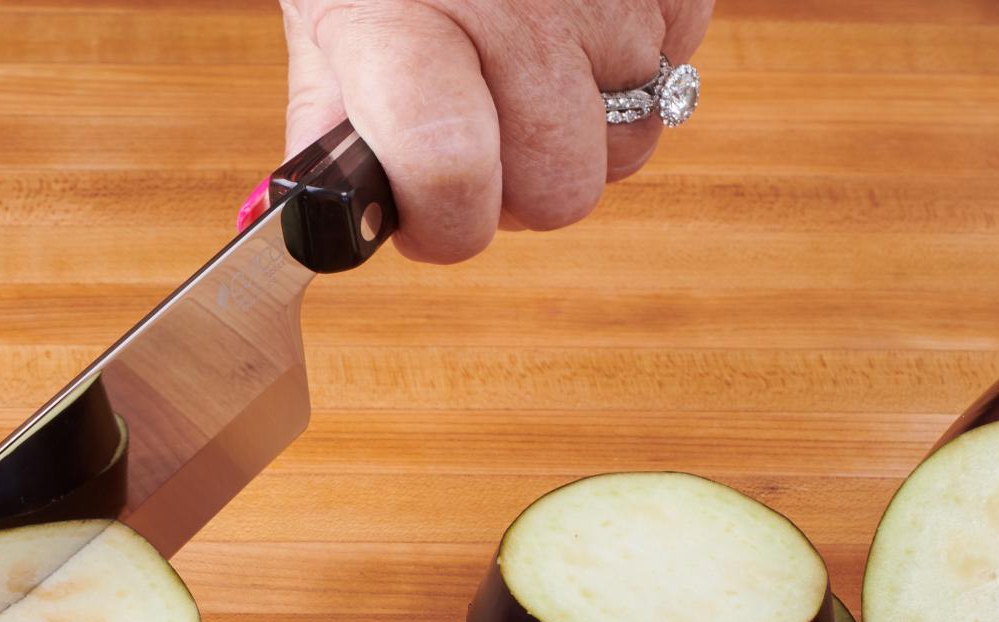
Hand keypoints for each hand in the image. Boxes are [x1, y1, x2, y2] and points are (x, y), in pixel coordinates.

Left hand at [279, 0, 711, 260]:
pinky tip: (576, 21)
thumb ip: (328, 113)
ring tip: (528, 66)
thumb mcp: (331, 7)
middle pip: (560, 193)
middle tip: (482, 130)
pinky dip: (631, 68)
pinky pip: (675, 78)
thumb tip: (324, 218)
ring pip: (627, 149)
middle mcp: (519, 12)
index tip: (428, 213)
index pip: (451, 173)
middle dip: (520, 187)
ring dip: (582, 130)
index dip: (446, 223)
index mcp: (408, 22)